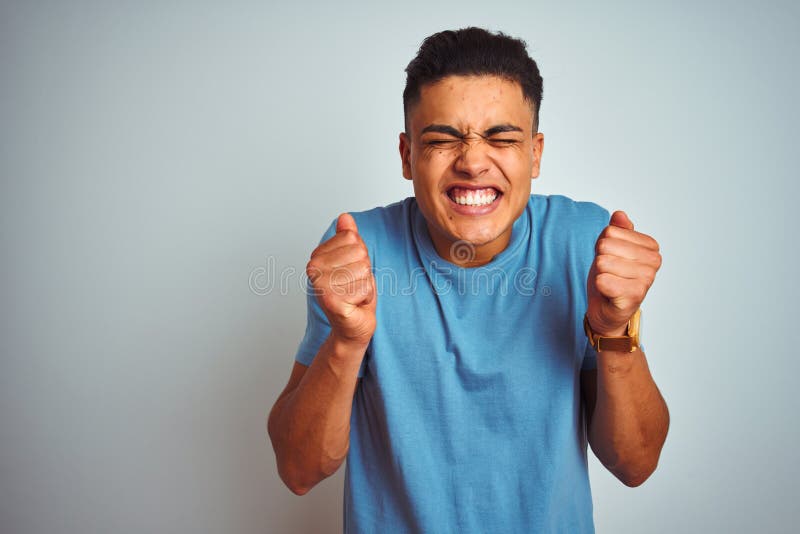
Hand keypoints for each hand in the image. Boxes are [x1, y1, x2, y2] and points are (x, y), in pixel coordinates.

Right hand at [306, 213, 376, 347]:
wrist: (352, 326)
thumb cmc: (353, 294)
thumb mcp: (354, 260)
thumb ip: (348, 238)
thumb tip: (345, 217)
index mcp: (317, 256)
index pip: (352, 238)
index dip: (360, 256)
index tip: (350, 270)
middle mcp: (314, 268)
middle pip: (359, 253)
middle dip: (364, 271)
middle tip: (353, 285)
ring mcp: (320, 285)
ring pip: (363, 270)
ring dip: (365, 285)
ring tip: (354, 294)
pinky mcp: (331, 301)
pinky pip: (364, 287)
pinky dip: (365, 297)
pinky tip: (354, 304)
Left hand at [586, 211, 661, 336]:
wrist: (607, 310)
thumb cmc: (610, 277)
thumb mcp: (610, 248)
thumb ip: (617, 230)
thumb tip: (620, 215)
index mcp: (651, 247)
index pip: (610, 231)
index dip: (602, 246)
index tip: (612, 259)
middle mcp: (654, 262)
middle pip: (606, 245)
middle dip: (600, 259)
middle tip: (608, 273)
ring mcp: (646, 279)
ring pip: (603, 262)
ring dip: (600, 274)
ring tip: (609, 283)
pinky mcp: (634, 296)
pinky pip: (603, 280)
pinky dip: (599, 286)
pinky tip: (608, 293)